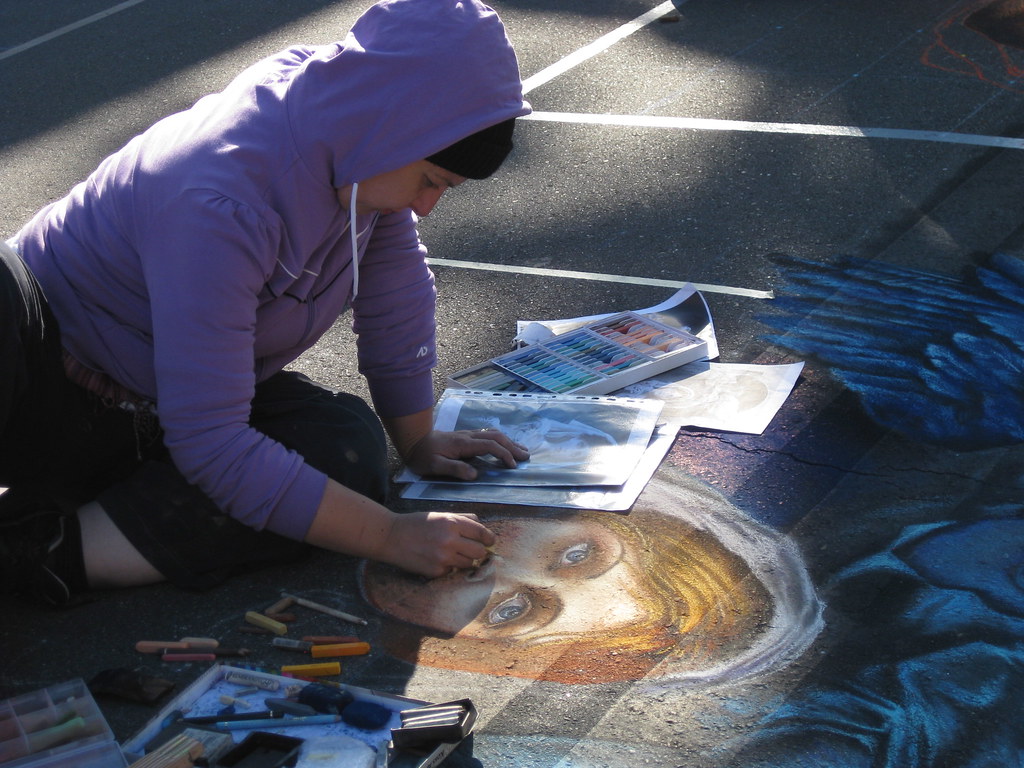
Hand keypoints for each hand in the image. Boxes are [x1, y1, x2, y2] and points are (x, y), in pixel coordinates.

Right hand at [381, 510, 494, 577]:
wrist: (390, 537)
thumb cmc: (417, 524)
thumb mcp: (440, 515)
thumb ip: (463, 519)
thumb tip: (482, 528)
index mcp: (452, 523)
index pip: (481, 533)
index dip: (489, 538)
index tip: (489, 541)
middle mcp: (450, 540)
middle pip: (479, 552)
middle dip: (478, 551)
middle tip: (470, 549)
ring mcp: (443, 558)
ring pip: (468, 564)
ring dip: (463, 560)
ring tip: (450, 554)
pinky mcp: (436, 571)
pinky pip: (452, 571)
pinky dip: (448, 567)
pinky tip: (436, 560)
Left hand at [403, 429, 529, 480]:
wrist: (413, 439)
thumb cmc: (422, 455)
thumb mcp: (435, 466)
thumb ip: (455, 469)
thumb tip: (475, 474)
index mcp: (464, 444)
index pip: (490, 446)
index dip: (503, 454)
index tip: (512, 466)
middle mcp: (469, 436)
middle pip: (496, 437)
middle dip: (512, 447)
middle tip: (525, 457)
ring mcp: (468, 435)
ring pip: (494, 434)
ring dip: (509, 442)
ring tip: (521, 450)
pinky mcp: (466, 436)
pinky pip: (488, 435)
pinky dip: (501, 440)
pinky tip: (504, 445)